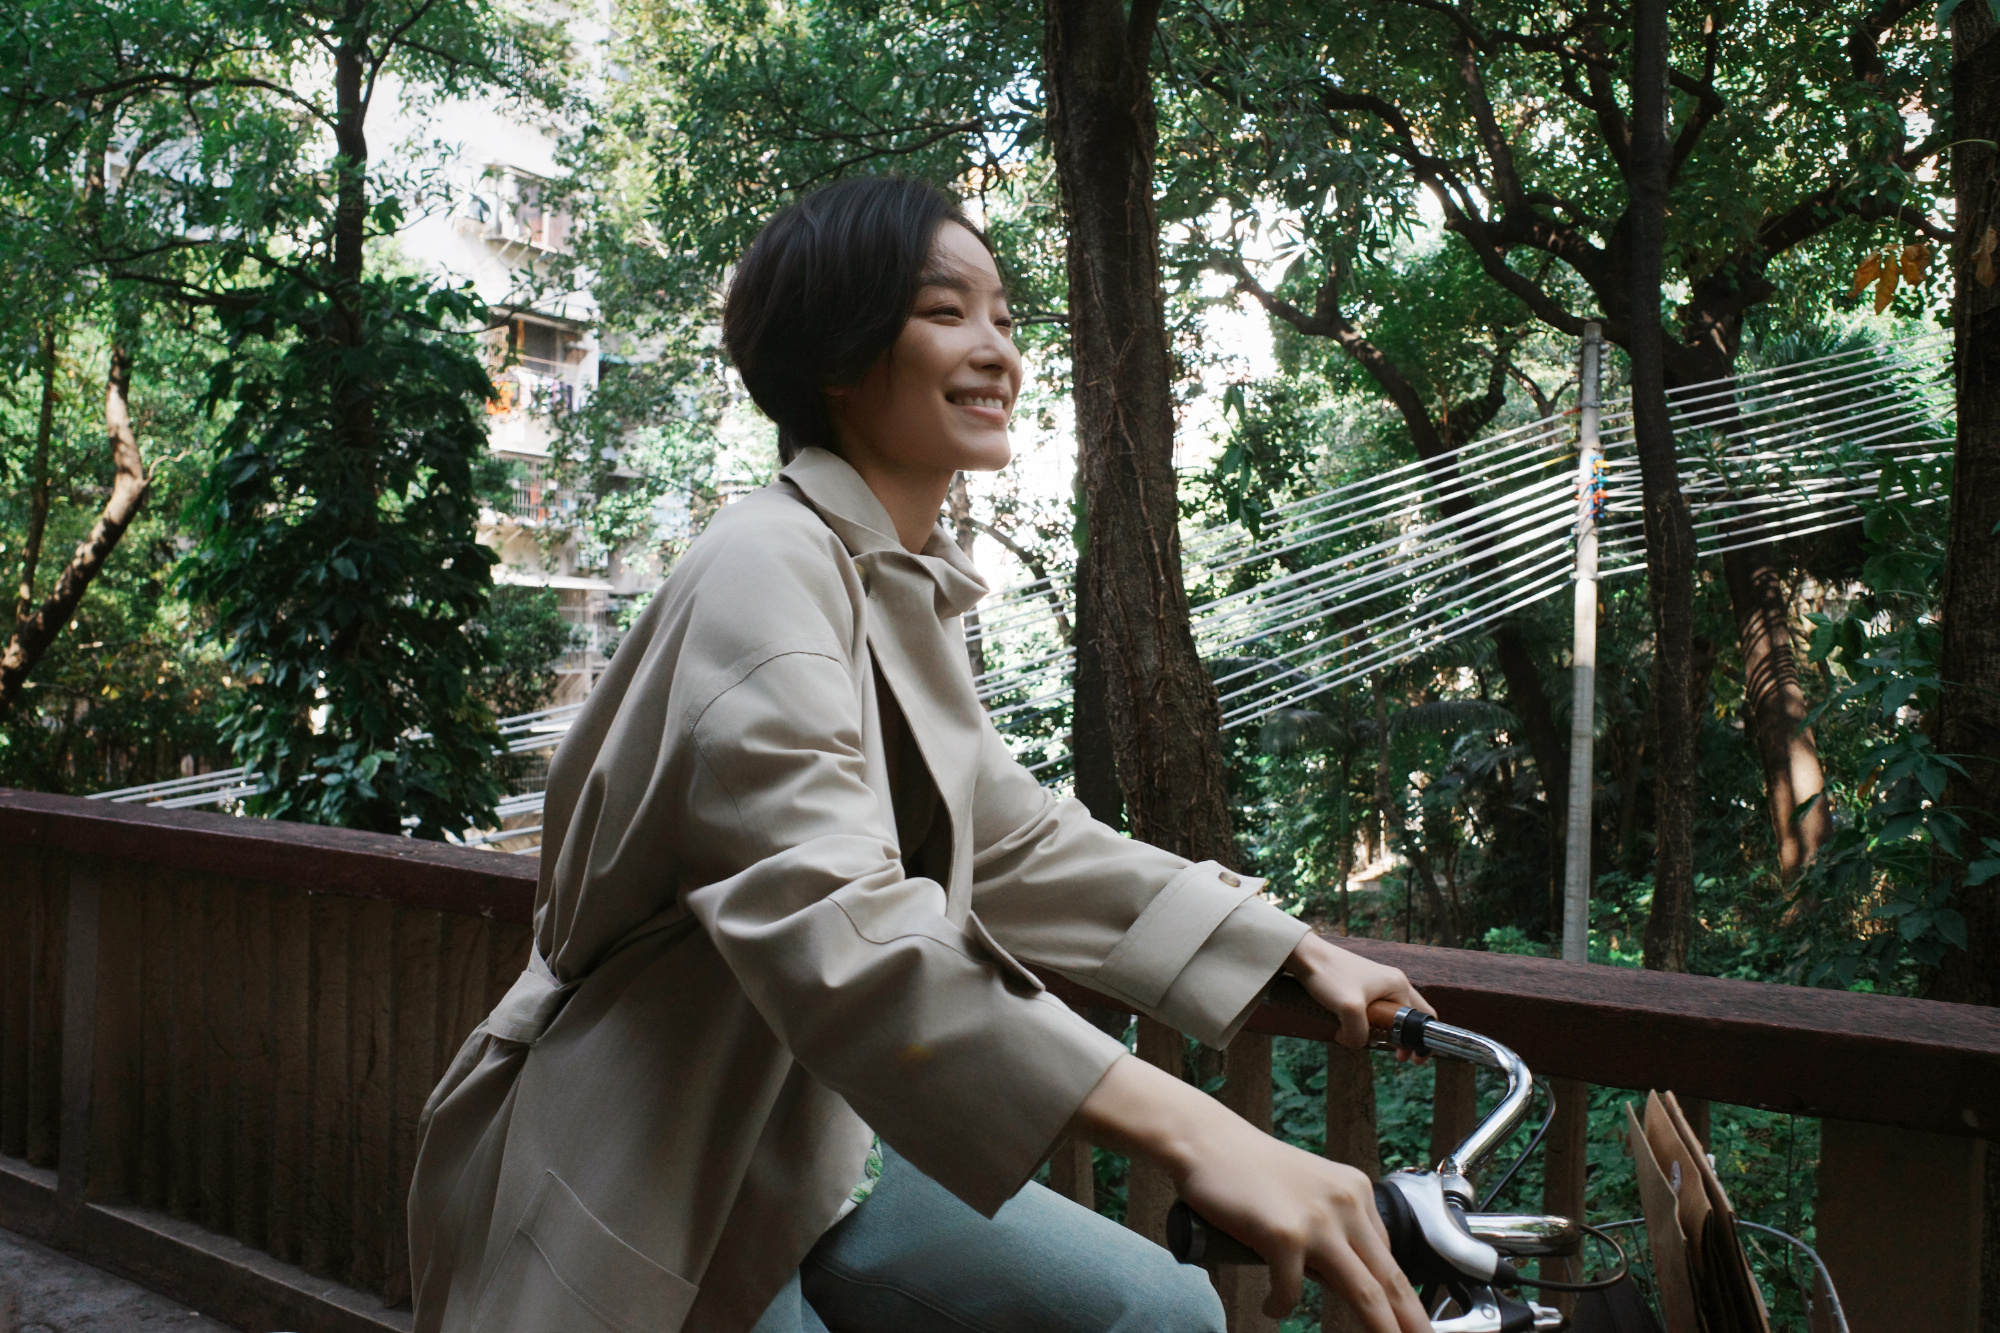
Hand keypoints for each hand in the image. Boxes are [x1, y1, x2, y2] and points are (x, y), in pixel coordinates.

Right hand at [1075, 1056, 1431, 1331]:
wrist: (1206, 1140)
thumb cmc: (1249, 1168)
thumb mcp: (1309, 1190)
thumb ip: (1333, 1226)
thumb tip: (1345, 1276)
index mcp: (1355, 1190)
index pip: (1389, 1253)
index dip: (1404, 1294)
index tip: (1413, 1317)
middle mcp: (1345, 1203)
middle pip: (1389, 1277)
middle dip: (1410, 1318)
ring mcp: (1317, 1220)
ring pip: (1362, 1291)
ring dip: (1378, 1326)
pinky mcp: (1284, 1235)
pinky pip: (1293, 1291)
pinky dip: (1281, 1306)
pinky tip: (1272, 1307)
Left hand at [1284, 933, 1432, 1049]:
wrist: (1305, 956)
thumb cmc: (1328, 976)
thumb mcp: (1349, 1010)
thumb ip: (1359, 1034)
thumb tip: (1358, 1043)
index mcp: (1398, 985)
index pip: (1423, 1017)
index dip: (1421, 1041)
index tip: (1414, 1059)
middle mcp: (1392, 981)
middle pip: (1410, 1016)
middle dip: (1405, 1038)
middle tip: (1397, 1056)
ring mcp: (1377, 982)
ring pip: (1390, 1013)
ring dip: (1384, 1031)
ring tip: (1371, 1042)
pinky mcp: (1361, 984)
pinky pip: (1375, 1008)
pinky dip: (1370, 1022)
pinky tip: (1355, 1029)